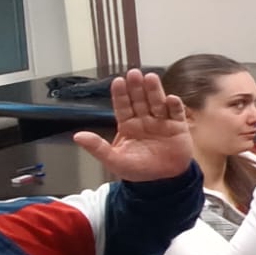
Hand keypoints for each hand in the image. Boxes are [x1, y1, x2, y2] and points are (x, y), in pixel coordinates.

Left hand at [72, 70, 193, 181]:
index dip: (120, 94)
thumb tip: (77, 136)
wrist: (164, 180)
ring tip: (151, 78)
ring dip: (154, 91)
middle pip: (140, 100)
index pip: (123, 106)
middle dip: (137, 87)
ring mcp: (162, 122)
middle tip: (134, 74)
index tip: (118, 81)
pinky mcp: (178, 127)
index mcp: (129, 125)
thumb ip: (97, 147)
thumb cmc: (138, 169)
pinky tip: (170, 99)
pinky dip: (174, 106)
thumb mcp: (114, 160)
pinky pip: (176, 113)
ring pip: (157, 102)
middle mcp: (145, 120)